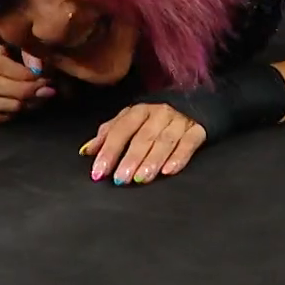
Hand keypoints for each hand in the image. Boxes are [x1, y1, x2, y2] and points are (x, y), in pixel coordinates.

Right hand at [0, 45, 55, 127]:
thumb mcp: (40, 56)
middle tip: (41, 92)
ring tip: (31, 104)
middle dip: (19, 90)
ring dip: (9, 105)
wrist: (42, 86)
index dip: (19, 73)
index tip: (39, 78)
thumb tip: (36, 69)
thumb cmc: (40, 67)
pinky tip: (16, 115)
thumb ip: (36, 58)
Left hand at [81, 102, 207, 184]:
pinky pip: (188, 144)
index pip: (121, 130)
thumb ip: (109, 134)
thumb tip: (86, 151)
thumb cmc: (155, 118)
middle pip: (142, 137)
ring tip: (141, 179)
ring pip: (164, 142)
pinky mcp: (197, 130)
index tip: (99, 172)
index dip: (109, 151)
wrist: (195, 104)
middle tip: (120, 179)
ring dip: (152, 161)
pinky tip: (169, 171)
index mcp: (139, 111)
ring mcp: (179, 121)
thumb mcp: (131, 121)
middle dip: (130, 159)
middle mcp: (158, 114)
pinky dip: (179, 157)